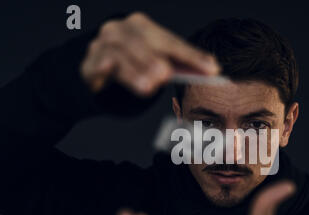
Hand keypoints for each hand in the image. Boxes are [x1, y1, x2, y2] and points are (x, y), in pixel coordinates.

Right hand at [81, 12, 219, 95]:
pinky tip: (109, 70)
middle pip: (143, 42)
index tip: (212, 69)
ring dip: (135, 69)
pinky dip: (105, 65)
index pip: (171, 41)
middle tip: (167, 75)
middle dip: (156, 59)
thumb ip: (177, 65)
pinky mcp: (89, 61)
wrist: (97, 75)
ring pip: (120, 52)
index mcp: (142, 26)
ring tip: (148, 85)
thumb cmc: (133, 68)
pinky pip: (97, 62)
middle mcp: (122, 29)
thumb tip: (209, 69)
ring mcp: (103, 43)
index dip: (192, 55)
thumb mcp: (156, 65)